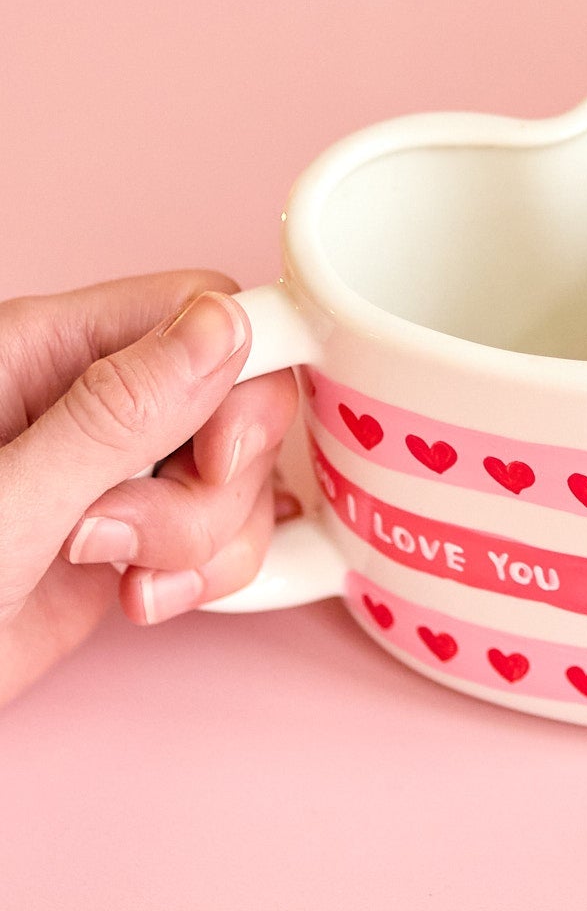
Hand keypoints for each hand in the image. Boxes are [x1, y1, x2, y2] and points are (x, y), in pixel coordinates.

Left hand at [0, 273, 298, 707]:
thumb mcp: (3, 507)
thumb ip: (115, 414)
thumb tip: (223, 324)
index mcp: (42, 352)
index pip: (202, 309)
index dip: (240, 378)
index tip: (216, 458)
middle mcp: (88, 402)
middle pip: (236, 398)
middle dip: (215, 484)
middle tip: (130, 537)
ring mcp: (113, 474)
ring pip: (238, 474)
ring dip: (208, 540)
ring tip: (125, 581)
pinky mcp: (131, 541)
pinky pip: (222, 534)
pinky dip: (209, 574)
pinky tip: (143, 601)